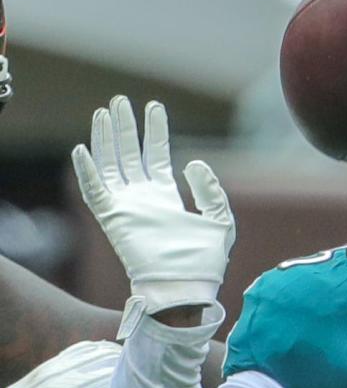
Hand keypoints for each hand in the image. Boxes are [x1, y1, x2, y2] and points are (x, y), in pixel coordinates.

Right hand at [72, 96, 234, 314]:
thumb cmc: (206, 261)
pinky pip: (95, 192)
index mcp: (167, 197)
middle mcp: (143, 199)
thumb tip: (194, 163)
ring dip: (105, 139)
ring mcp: (127, 208)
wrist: (188, 286)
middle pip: (129, 154)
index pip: (156, 155)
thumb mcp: (220, 219)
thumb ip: (210, 190)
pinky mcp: (114, 219)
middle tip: (120, 101)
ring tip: (105, 112)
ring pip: (109, 165)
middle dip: (125, 127)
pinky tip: (84, 148)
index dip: (155, 131)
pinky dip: (87, 171)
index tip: (154, 107)